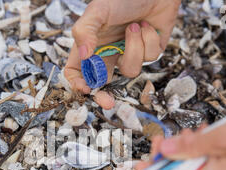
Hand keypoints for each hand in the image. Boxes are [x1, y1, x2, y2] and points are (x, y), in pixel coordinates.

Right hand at [65, 0, 180, 109]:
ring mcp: (129, 54)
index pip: (77, 71)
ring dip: (134, 48)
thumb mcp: (98, 10)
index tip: (85, 88)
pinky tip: (147, 25)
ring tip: (135, 26)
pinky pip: (149, 57)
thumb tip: (86, 56)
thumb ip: (85, 31)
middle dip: (104, 95)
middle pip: (101, 83)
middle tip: (108, 103)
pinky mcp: (149, 51)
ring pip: (130, 70)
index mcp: (90, 45)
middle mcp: (108, 53)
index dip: (78, 83)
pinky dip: (149, 40)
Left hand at [135, 113, 225, 169]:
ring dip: (183, 151)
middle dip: (166, 159)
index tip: (141, 167)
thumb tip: (163, 151)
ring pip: (191, 167)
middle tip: (161, 142)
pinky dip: (198, 149)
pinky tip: (200, 135)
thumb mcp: (219, 137)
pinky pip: (205, 162)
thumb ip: (188, 146)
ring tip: (185, 135)